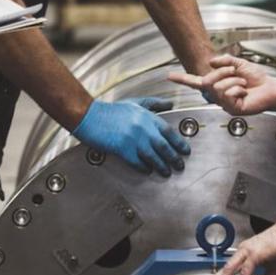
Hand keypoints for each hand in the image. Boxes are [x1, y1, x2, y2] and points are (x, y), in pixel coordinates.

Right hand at [73, 97, 190, 176]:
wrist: (90, 116)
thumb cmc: (112, 110)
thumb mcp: (135, 103)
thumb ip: (155, 103)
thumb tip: (171, 104)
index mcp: (147, 117)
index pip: (168, 132)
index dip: (179, 143)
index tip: (185, 151)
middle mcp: (142, 128)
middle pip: (163, 146)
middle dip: (174, 158)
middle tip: (179, 166)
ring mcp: (132, 139)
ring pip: (153, 156)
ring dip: (161, 166)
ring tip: (166, 172)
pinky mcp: (122, 149)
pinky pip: (137, 162)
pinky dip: (144, 168)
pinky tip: (148, 171)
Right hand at [168, 54, 275, 115]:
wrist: (271, 88)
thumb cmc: (257, 78)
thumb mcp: (239, 64)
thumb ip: (224, 61)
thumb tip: (211, 62)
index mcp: (218, 85)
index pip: (197, 82)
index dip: (183, 79)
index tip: (169, 75)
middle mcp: (218, 96)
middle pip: (208, 81)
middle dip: (224, 72)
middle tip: (237, 73)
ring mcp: (225, 104)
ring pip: (219, 86)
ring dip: (235, 80)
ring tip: (244, 84)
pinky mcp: (232, 109)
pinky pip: (228, 93)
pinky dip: (239, 88)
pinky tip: (245, 91)